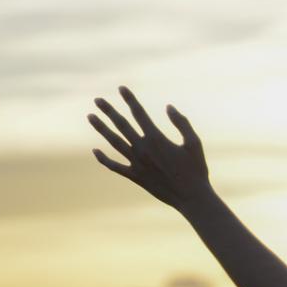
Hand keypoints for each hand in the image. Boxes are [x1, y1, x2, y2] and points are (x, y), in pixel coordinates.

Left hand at [87, 86, 212, 209]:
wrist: (191, 198)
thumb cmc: (196, 170)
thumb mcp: (194, 143)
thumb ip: (181, 123)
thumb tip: (169, 107)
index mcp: (156, 138)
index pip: (139, 113)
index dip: (129, 99)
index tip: (121, 88)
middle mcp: (142, 149)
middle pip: (121, 124)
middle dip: (109, 110)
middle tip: (97, 100)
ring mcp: (136, 163)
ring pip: (114, 142)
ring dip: (101, 128)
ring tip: (90, 117)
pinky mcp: (135, 177)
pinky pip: (115, 166)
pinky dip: (104, 159)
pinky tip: (95, 151)